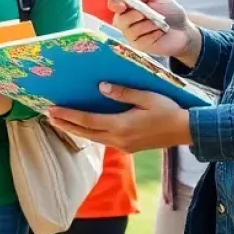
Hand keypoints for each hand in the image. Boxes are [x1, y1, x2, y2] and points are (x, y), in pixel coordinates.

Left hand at [47, 83, 191, 152]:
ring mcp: (123, 145)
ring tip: (58, 121)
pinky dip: (88, 133)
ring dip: (74, 130)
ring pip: (92, 138)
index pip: (88, 121)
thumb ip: (123, 93)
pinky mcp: (127, 146)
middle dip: (65, 124)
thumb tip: (102, 87)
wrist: (185, 130)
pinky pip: (101, 139)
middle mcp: (119, 138)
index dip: (68, 116)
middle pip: (85, 132)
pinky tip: (82, 127)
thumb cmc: (168, 110)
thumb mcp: (147, 96)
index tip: (52, 110)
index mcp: (122, 126)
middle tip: (47, 116)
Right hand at [108, 0, 200, 63]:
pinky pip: (141, 40)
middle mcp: (126, 21)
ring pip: (130, 31)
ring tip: (159, 23)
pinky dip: (153, 34)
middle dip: (132, 16)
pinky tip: (160, 32)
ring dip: (146, 25)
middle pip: (118, 20)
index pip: (113, 5)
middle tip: (144, 14)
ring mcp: (132, 35)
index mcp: (128, 7)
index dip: (114, 4)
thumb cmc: (169, 10)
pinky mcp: (140, 46)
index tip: (121, 4)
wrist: (184, 29)